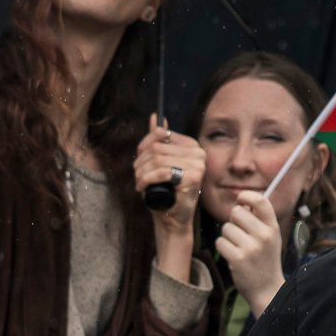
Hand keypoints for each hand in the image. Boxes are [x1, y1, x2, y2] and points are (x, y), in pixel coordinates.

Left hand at [135, 115, 205, 234]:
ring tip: (139, 182)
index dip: (144, 144)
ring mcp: (197, 165)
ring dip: (141, 172)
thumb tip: (155, 117)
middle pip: (157, 148)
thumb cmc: (166, 191)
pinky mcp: (192, 178)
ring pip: (157, 160)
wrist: (173, 218)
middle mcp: (198, 153)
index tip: (138, 156)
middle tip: (137, 175)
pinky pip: (161, 172)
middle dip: (140, 162)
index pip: (162, 134)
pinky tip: (142, 187)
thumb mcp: (161, 162)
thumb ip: (160, 140)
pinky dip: (147, 179)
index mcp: (192, 146)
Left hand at [217, 189, 287, 319]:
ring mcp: (251, 248)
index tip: (240, 200)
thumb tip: (241, 201)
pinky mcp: (238, 259)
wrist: (267, 289)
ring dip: (227, 237)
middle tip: (240, 234)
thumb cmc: (265, 260)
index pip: (261, 201)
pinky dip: (223, 248)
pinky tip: (232, 256)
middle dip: (233, 221)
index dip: (247, 196)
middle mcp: (264, 235)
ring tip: (238, 248)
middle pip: (237, 212)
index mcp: (273, 227)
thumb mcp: (271, 237)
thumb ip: (259, 219)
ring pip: (226, 228)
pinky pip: (220, 242)